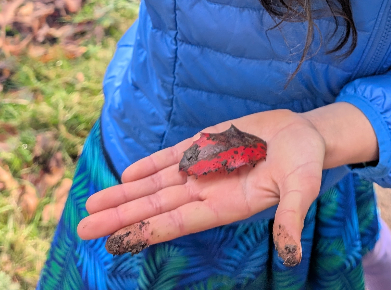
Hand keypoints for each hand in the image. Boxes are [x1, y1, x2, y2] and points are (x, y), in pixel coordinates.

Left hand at [76, 109, 325, 265]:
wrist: (307, 134)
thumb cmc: (306, 163)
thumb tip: (292, 255)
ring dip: (124, 194)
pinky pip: (170, 158)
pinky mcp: (205, 145)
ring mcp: (204, 168)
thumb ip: (291, 218)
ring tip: (92, 204)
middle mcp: (207, 191)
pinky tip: (125, 174)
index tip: (113, 243)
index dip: (145, 231)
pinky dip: (147, 166)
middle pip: (156, 207)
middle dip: (120, 216)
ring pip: (155, 184)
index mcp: (225, 206)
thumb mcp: (302, 189)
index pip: (177, 222)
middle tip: (83, 228)